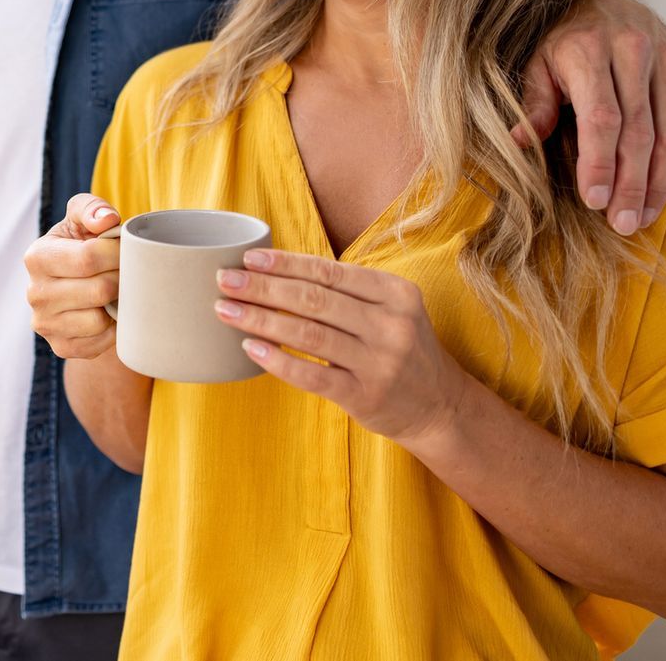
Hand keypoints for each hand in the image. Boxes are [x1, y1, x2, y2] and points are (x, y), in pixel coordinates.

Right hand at [24, 193, 122, 360]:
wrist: (76, 284)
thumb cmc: (81, 245)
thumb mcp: (81, 219)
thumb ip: (92, 208)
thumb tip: (106, 220)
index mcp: (37, 257)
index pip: (89, 257)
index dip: (118, 253)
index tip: (128, 250)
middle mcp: (34, 293)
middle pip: (99, 290)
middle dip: (122, 279)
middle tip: (127, 272)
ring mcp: (46, 324)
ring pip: (100, 320)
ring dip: (117, 305)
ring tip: (117, 290)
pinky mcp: (61, 347)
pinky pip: (101, 342)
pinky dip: (112, 328)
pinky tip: (109, 311)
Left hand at [213, 248, 470, 448]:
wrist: (440, 406)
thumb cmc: (400, 347)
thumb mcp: (391, 308)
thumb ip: (348, 290)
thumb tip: (277, 269)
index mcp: (395, 292)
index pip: (329, 271)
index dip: (285, 264)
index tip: (248, 259)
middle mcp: (390, 324)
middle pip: (313, 299)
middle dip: (262, 288)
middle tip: (224, 281)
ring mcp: (379, 362)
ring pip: (308, 334)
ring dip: (260, 320)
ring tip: (225, 311)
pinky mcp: (366, 396)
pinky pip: (312, 374)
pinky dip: (277, 360)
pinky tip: (250, 349)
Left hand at [512, 0, 665, 234]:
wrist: (603, 0)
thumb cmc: (562, 41)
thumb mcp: (536, 63)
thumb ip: (535, 102)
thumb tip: (518, 142)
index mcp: (589, 49)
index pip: (601, 118)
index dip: (599, 163)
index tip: (594, 202)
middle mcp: (634, 49)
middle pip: (640, 132)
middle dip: (632, 184)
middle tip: (624, 223)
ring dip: (662, 181)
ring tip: (646, 215)